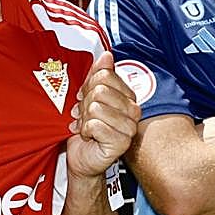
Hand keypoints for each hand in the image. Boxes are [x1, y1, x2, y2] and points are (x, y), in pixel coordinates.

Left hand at [66, 51, 139, 177]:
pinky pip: (95, 125)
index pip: (105, 76)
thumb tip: (107, 55)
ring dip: (85, 119)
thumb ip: (98, 75)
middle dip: (85, 105)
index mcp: (128, 97)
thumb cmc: (87, 131)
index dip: (88, 87)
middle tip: (86, 116)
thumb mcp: (89, 97)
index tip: (87, 100)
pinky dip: (85, 131)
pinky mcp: (121, 142)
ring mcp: (129, 127)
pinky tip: (90, 137)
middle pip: (100, 90)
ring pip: (96, 107)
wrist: (82, 158)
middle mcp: (133, 111)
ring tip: (88, 127)